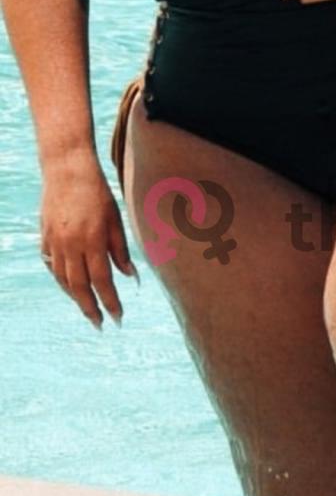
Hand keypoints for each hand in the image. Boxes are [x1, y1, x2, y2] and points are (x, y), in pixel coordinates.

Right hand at [39, 148, 138, 329]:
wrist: (66, 170)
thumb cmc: (98, 193)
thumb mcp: (116, 220)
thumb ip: (121, 251)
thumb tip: (130, 278)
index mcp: (92, 241)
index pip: (102, 281)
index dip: (110, 302)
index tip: (119, 318)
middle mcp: (70, 245)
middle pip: (80, 287)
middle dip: (91, 309)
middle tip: (100, 325)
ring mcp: (54, 242)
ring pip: (63, 280)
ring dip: (76, 298)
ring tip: (88, 310)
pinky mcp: (44, 238)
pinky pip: (52, 266)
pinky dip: (62, 280)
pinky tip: (71, 287)